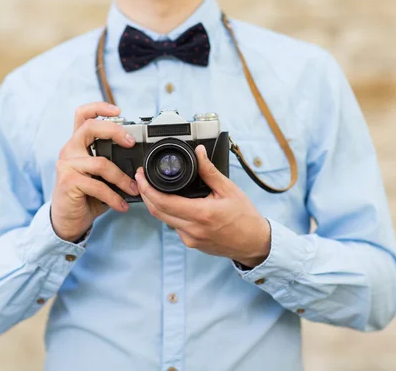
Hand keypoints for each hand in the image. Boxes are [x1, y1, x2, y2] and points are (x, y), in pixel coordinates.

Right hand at [51, 102, 138, 241]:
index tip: (118, 110)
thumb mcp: (100, 176)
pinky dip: (114, 197)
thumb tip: (139, 163)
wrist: (68, 220)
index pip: (83, 115)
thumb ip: (112, 163)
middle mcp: (69, 150)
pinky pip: (98, 185)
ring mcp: (66, 165)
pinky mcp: (68, 181)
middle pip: (90, 127)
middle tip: (131, 143)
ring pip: (101, 163)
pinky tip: (121, 205)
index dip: (99, 107)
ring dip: (122, 178)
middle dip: (115, 131)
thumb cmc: (87, 195)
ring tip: (134, 189)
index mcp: (78, 144)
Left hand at [135, 145, 270, 267]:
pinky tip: (174, 202)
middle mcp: (192, 229)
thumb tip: (198, 152)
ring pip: (164, 219)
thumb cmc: (245, 217)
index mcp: (201, 214)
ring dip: (156, 204)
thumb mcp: (229, 189)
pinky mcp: (191, 243)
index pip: (163, 202)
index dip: (147, 188)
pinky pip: (174, 226)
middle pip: (157, 211)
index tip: (141, 176)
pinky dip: (170, 213)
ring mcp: (190, 239)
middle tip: (142, 178)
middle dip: (145, 194)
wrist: (254, 243)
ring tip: (155, 187)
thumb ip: (209, 171)